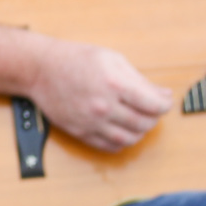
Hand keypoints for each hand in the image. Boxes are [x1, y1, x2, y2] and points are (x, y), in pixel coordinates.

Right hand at [29, 40, 173, 151]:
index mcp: (114, 83)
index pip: (154, 105)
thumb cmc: (75, 59)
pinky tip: (122, 130)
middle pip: (144, 123)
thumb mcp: (112, 59)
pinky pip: (110, 147)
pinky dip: (122, 142)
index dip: (164, 104)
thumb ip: (139, 79)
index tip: (163, 101)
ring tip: (137, 120)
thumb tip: (163, 95)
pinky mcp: (81, 132)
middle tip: (151, 109)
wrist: (40, 69)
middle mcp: (104, 106)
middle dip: (154, 117)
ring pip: (130, 139)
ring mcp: (92, 122)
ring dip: (140, 132)